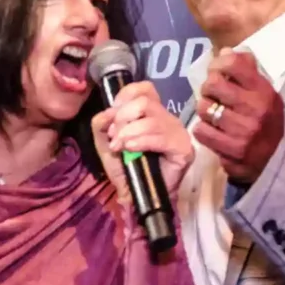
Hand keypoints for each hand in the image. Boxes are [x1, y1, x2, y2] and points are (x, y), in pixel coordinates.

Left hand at [91, 81, 194, 203]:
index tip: (112, 115)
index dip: (125, 96)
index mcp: (150, 112)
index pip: (144, 88)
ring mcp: (177, 132)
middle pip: (145, 101)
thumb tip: (107, 112)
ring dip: (129, 132)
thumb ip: (101, 124)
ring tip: (120, 146)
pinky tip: (131, 149)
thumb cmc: (125, 168)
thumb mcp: (105, 143)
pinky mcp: (183, 148)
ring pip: (152, 119)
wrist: (135, 196)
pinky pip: (161, 137)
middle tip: (115, 136)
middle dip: (123, 117)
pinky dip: (142, 141)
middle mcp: (167, 118)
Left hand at [194, 49, 283, 186]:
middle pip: (213, 84)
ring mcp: (243, 131)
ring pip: (204, 108)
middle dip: (208, 88)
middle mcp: (255, 109)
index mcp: (264, 91)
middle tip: (212, 94)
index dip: (219, 63)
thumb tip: (225, 51)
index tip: (217, 70)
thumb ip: (247, 71)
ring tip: (212, 113)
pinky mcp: (232, 151)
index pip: (234, 64)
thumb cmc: (266, 120)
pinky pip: (201, 131)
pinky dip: (202, 129)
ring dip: (204, 109)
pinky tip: (211, 130)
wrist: (275, 159)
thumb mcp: (265, 93)